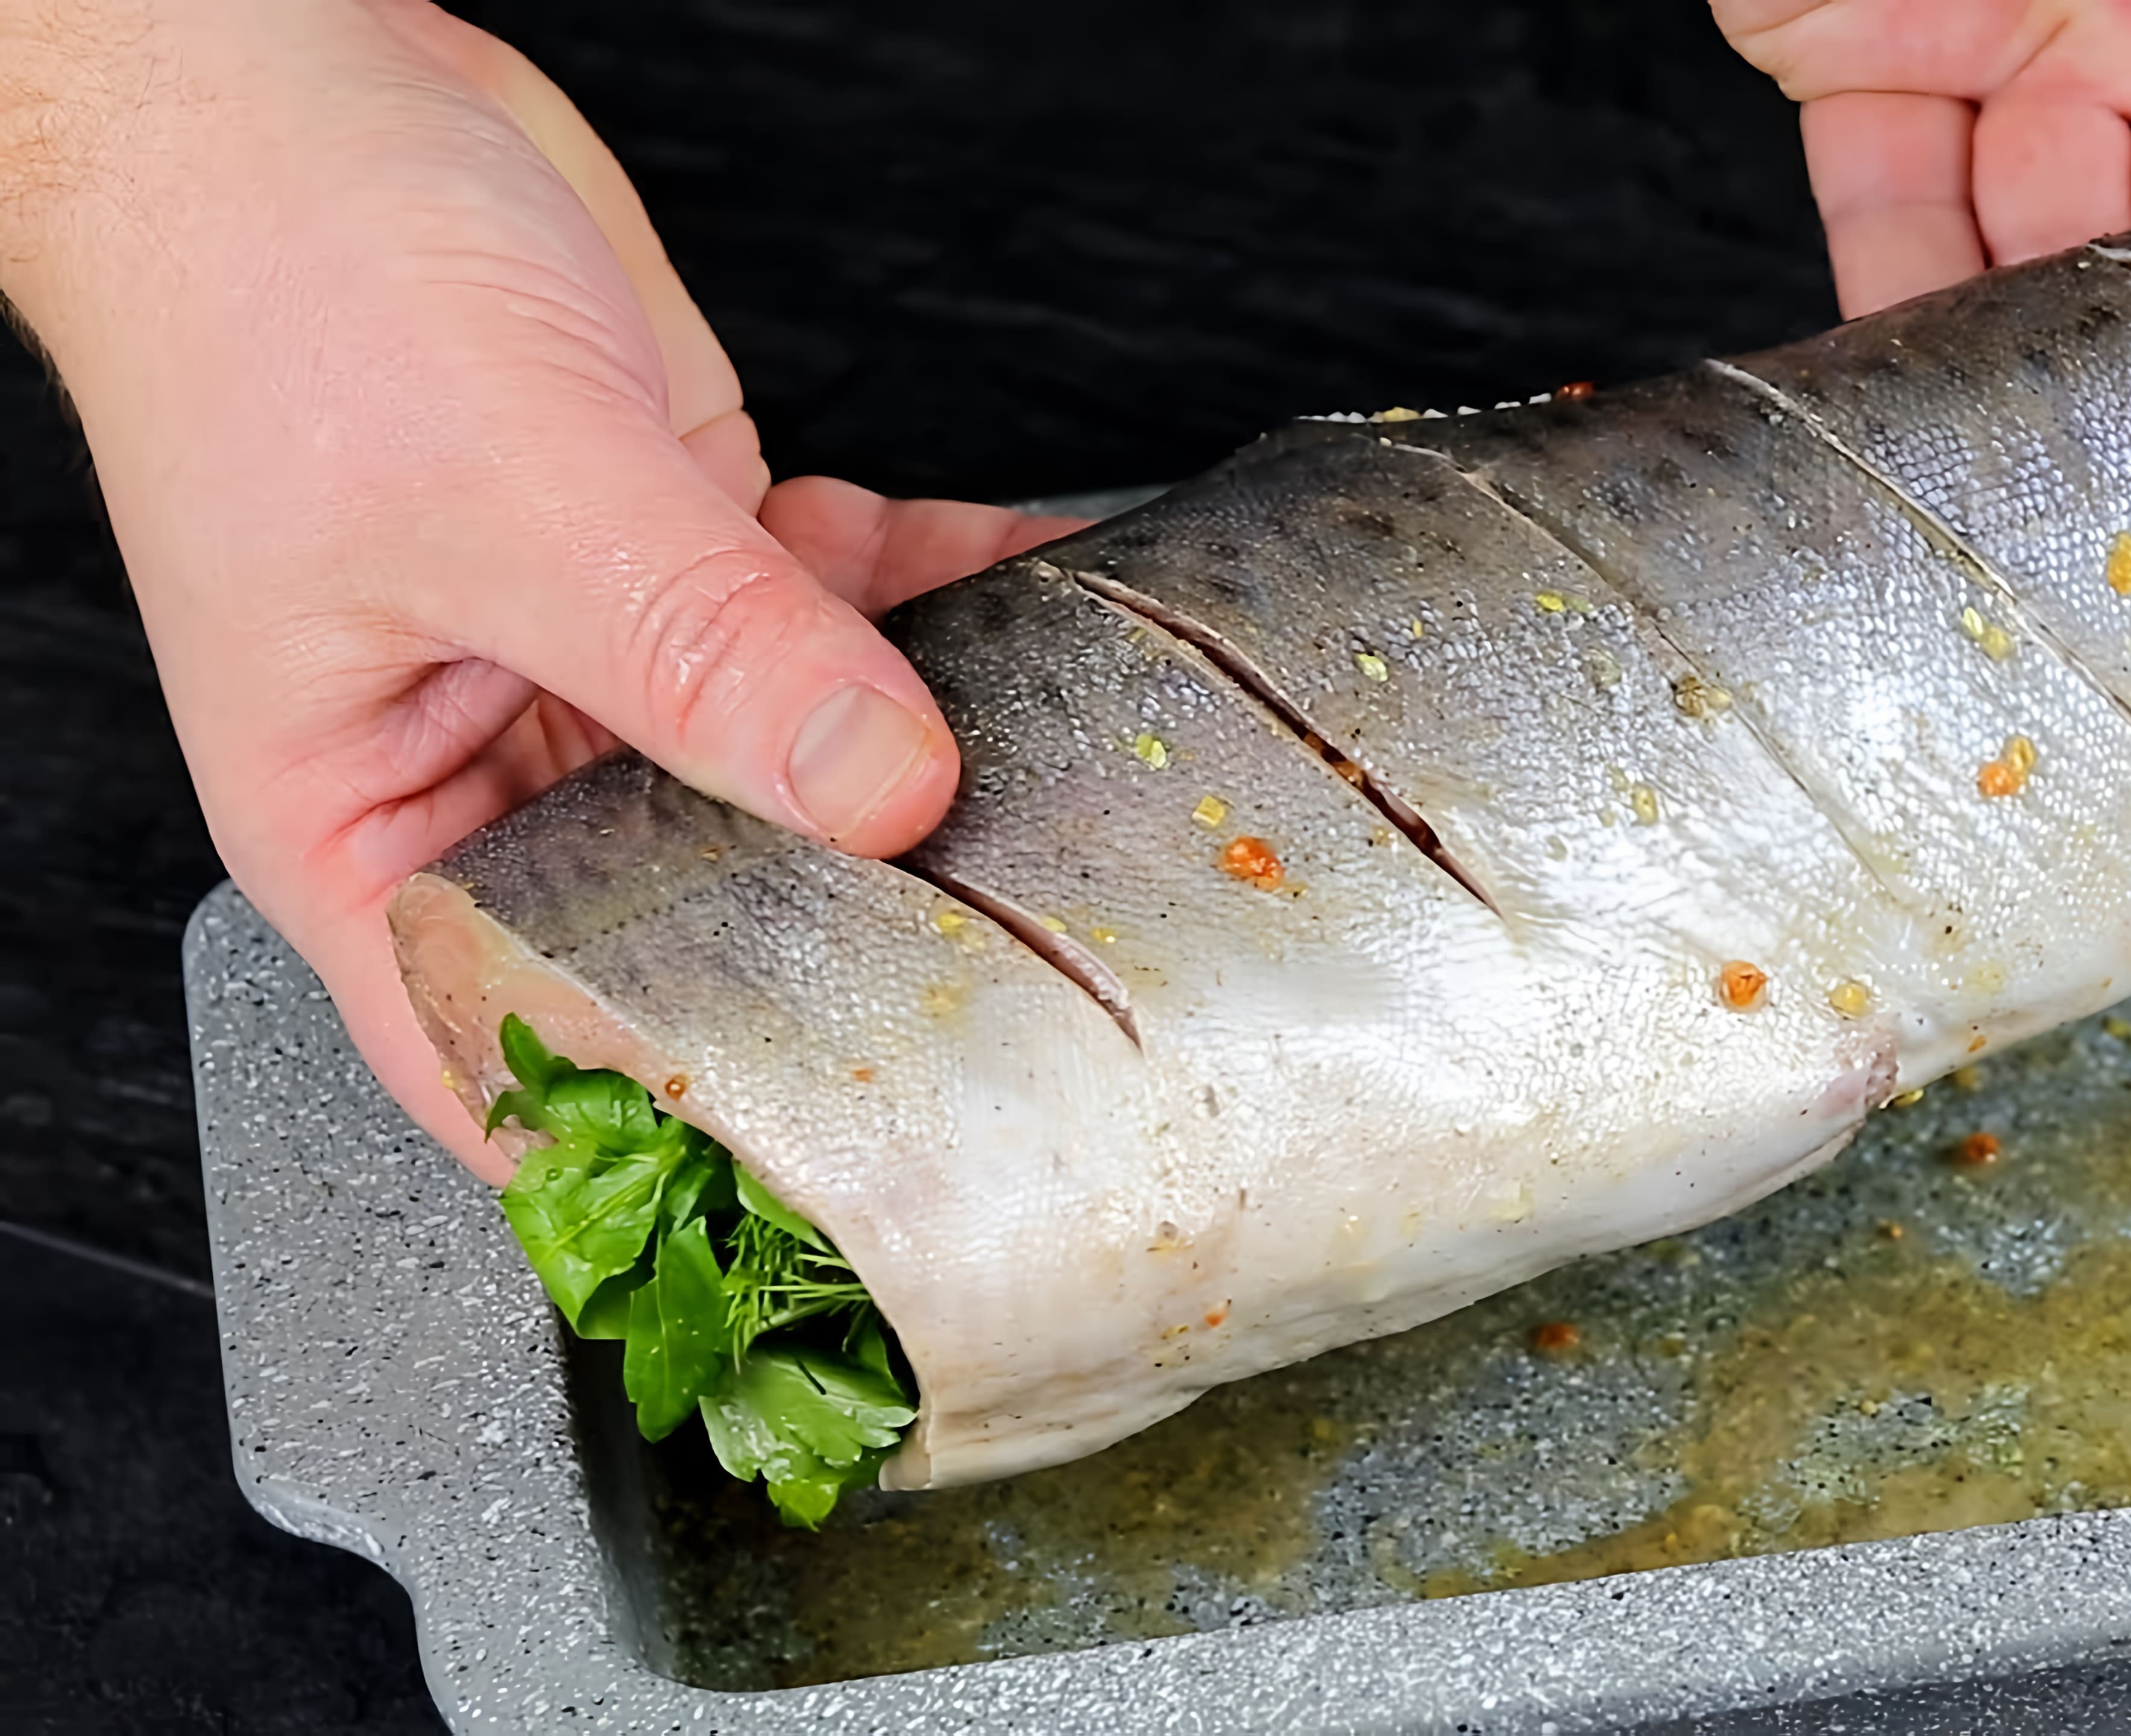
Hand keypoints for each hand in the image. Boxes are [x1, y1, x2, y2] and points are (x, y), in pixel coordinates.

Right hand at [0, 0, 1083, 1174]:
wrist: (295, 81)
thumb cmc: (275, 280)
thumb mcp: (511, 498)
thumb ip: (704, 655)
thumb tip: (880, 783)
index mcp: (369, 824)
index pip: (518, 1042)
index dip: (669, 1117)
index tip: (844, 1148)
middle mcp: (494, 761)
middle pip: (693, 910)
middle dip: (850, 918)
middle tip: (1021, 948)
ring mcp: (607, 654)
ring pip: (793, 758)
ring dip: (927, 753)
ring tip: (1074, 768)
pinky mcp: (689, 547)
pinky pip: (840, 605)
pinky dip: (942, 596)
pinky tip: (1043, 591)